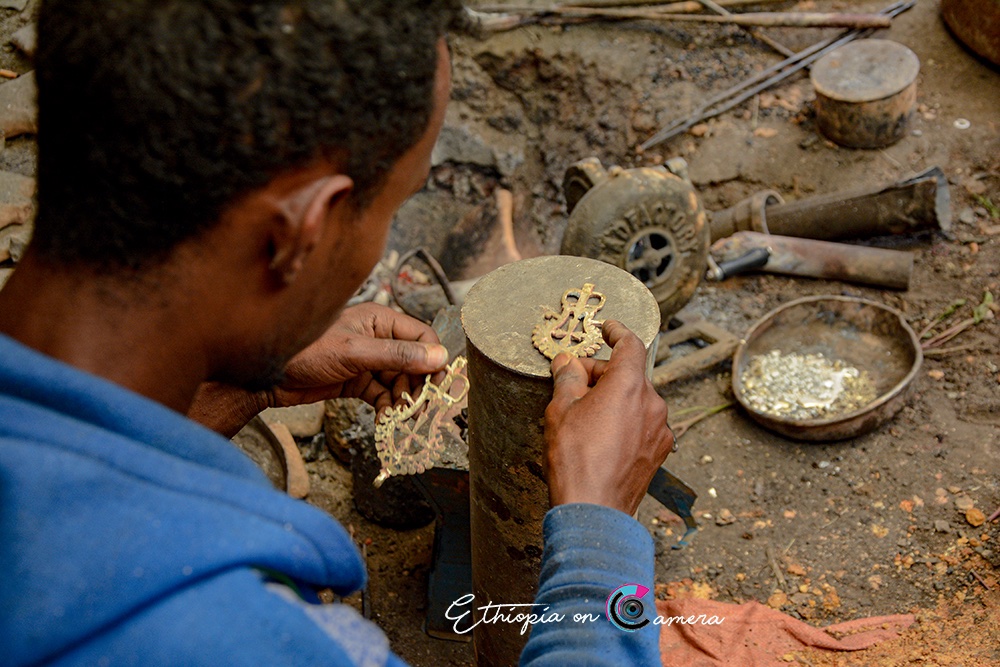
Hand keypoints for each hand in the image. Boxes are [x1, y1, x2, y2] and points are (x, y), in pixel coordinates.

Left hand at [189, 303, 447, 435]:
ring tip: (399, 419)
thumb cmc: (304, 352)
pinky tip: (385, 422)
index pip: (422, 336)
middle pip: (413, 363)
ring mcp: (367, 360)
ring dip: (402, 401)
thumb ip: (397, 356)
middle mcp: (376, 337)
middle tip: (418, 410)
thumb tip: (438, 357)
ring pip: (399, 381)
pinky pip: (382, 394)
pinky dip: (386, 408)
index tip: (438, 385)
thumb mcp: (354, 353)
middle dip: (418, 387)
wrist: (263, 377)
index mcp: (379, 319)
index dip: (433, 360)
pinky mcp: (355, 380)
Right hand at [543, 320, 672, 514]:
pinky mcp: (659, 452)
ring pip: (636, 401)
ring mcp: (660, 430)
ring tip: (584, 415)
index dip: (617, 332)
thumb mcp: (561, 410)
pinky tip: (601, 437)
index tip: (608, 328)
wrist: (594, 511)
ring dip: (613, 399)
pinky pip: (642, 424)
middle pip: (629, 375)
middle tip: (573, 383)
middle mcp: (653, 404)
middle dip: (601, 374)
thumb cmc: (575, 460)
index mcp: (630, 385)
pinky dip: (624, 421)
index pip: (630, 345)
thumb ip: (567, 379)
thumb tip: (567, 362)